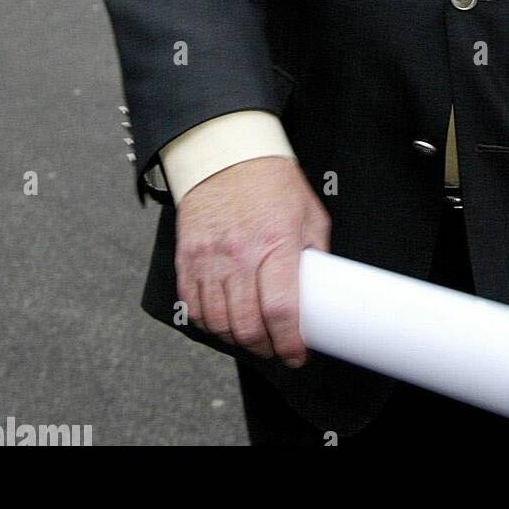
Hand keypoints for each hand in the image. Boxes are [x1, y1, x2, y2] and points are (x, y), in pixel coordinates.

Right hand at [175, 156, 330, 366]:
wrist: (226, 154)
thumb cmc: (270, 181)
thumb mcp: (309, 214)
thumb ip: (314, 254)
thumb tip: (322, 290)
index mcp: (276, 242)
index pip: (281, 308)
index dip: (289, 342)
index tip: (296, 354)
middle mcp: (240, 254)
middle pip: (246, 325)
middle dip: (264, 347)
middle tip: (275, 346)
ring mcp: (209, 258)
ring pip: (218, 323)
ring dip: (236, 339)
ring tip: (251, 334)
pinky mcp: (187, 258)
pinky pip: (192, 308)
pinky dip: (208, 322)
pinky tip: (223, 318)